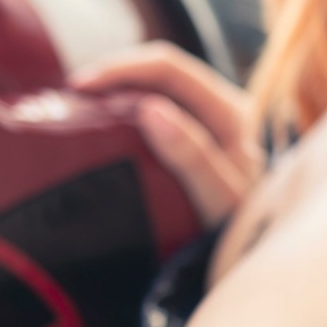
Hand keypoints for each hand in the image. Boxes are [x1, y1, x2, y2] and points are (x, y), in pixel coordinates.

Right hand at [70, 40, 265, 227]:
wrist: (254, 256)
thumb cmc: (240, 231)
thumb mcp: (221, 200)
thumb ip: (192, 157)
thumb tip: (150, 108)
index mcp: (231, 112)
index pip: (171, 70)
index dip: (123, 70)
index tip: (80, 87)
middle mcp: (220, 108)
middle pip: (159, 71)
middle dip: (113, 74)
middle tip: (71, 92)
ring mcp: (204, 123)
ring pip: (153, 88)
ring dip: (115, 90)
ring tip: (75, 102)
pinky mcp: (188, 140)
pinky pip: (151, 113)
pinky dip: (121, 113)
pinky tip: (96, 122)